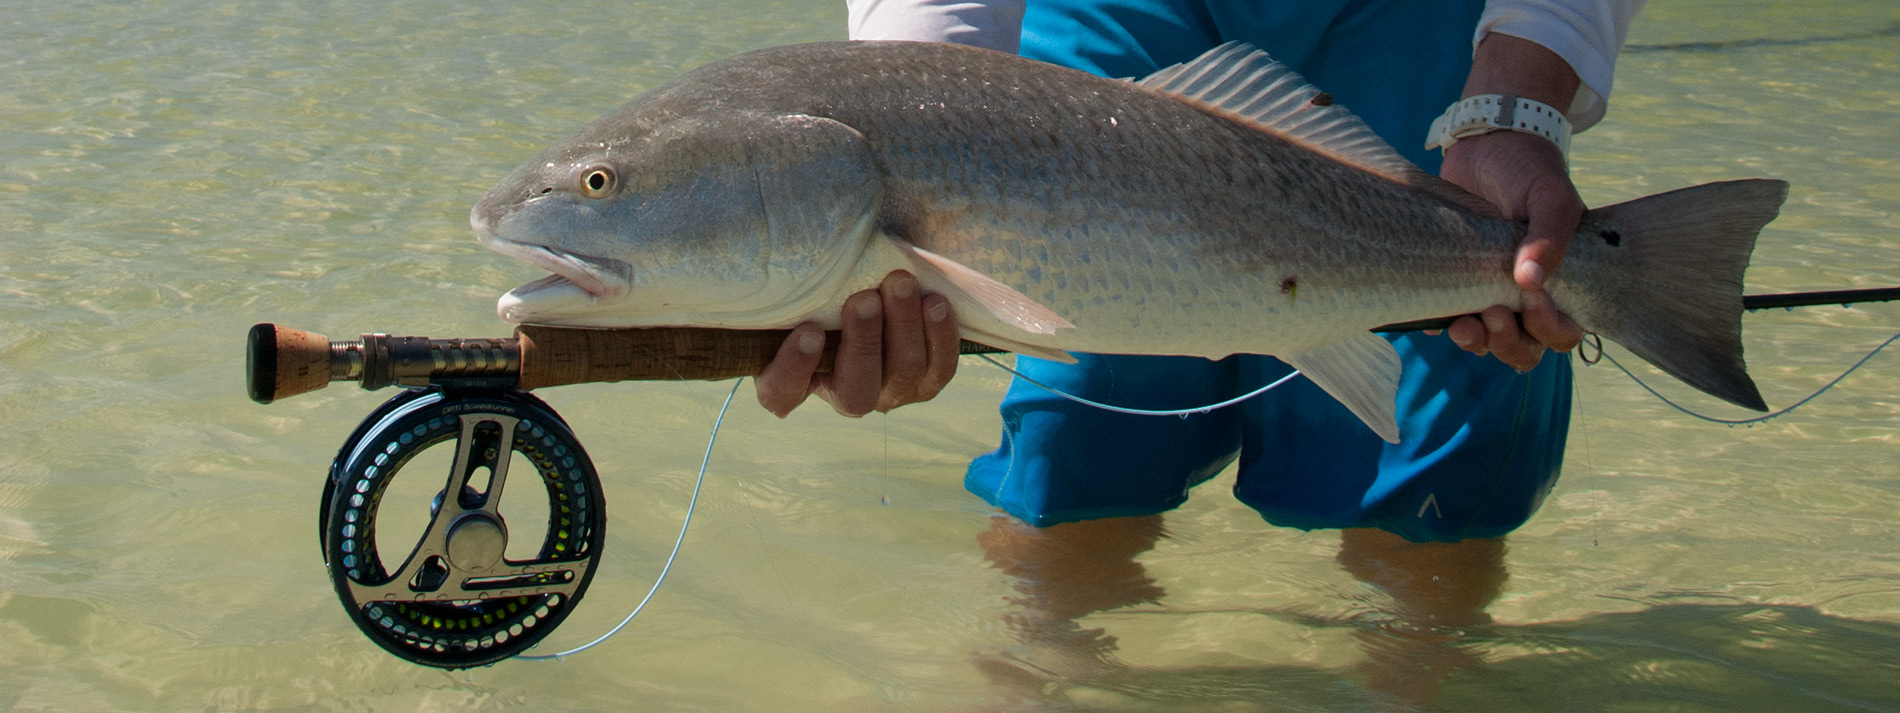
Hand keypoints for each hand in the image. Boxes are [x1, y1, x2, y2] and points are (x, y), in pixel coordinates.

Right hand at [754, 271, 959, 416]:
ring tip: (901, 284)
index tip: (807, 332)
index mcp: (792, 383)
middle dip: (863, 343)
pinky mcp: (925, 382)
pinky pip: (939, 370)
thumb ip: (780, 277)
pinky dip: (940, 337)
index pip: (781, 394)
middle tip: (864, 299)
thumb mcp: (792, 285)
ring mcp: (888, 393)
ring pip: (901, 375)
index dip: (793, 370)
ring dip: (904, 329)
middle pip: (855, 392)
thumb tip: (735, 216)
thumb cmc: (819, 287)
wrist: (874, 287)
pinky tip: (935, 301)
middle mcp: (842, 396)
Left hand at [1437, 130, 1584, 370]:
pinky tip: (1433, 318)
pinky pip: (1446, 318)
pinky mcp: (1453, 282)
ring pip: (1485, 343)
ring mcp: (1487, 292)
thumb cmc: (1529, 173)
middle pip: (1522, 349)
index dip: (1549, 329)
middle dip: (1507, 343)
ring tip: (1461, 325)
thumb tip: (1530, 282)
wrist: (1487, 146)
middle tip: (1492, 313)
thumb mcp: (1550, 198)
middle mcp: (1524, 297)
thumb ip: (1549, 237)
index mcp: (1561, 283)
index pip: (1562, 332)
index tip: (1532, 302)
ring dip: (1475, 341)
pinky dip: (1440, 324)